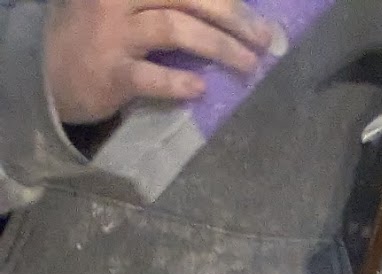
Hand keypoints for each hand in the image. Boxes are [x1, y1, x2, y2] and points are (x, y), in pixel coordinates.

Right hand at [44, 0, 282, 122]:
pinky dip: (181, 84)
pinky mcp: (111, 73)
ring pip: (176, 30)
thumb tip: (225, 7)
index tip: (250, 5)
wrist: (50, 72)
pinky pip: (154, 77)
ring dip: (220, 48)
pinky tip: (201, 90)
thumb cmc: (99, 34)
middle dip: (231, 15)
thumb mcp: (124, 4)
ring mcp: (112, 33)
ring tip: (249, 65)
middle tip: (263, 36)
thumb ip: (165, 2)